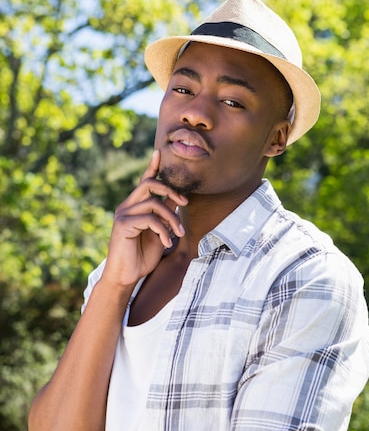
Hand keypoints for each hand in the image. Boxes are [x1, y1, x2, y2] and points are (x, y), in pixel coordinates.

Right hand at [102, 150, 187, 288]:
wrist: (126, 277)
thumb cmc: (142, 257)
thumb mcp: (159, 233)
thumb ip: (165, 215)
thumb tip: (177, 198)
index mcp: (135, 206)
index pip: (144, 181)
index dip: (152, 167)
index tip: (159, 152)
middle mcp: (127, 207)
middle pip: (149, 184)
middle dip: (170, 190)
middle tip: (185, 202)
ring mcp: (123, 215)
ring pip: (154, 203)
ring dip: (172, 218)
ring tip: (178, 234)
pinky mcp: (123, 225)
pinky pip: (149, 219)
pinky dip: (163, 231)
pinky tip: (167, 243)